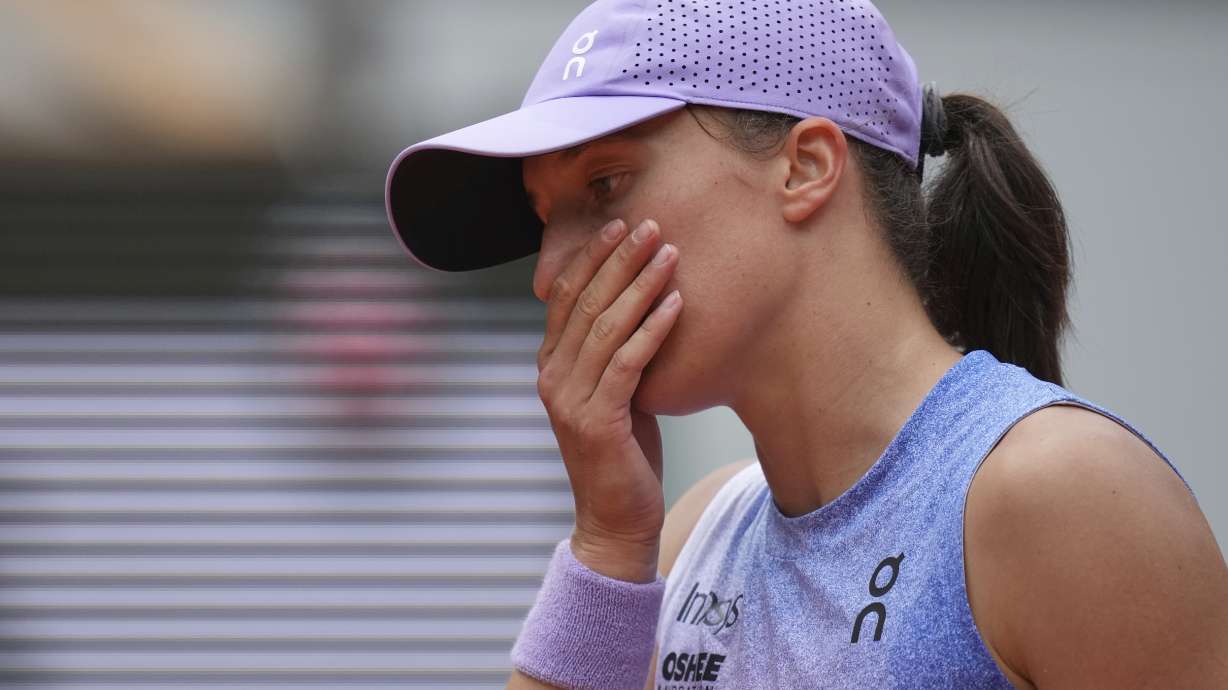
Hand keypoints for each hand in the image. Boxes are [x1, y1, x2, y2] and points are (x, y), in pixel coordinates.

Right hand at [536, 218, 681, 582]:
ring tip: (669, 253)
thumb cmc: (623, 453)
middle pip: (585, 303)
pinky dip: (652, 330)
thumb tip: (640, 306)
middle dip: (619, 259)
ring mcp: (570, 400)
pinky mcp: (597, 422)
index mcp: (551, 365)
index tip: (622, 225)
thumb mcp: (613, 393)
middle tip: (650, 224)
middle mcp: (552, 377)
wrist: (616, 520)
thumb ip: (613, 354)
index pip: (566, 297)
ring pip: (606, 327)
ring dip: (640, 285)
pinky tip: (676, 304)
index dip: (592, 258)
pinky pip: (627, 363)